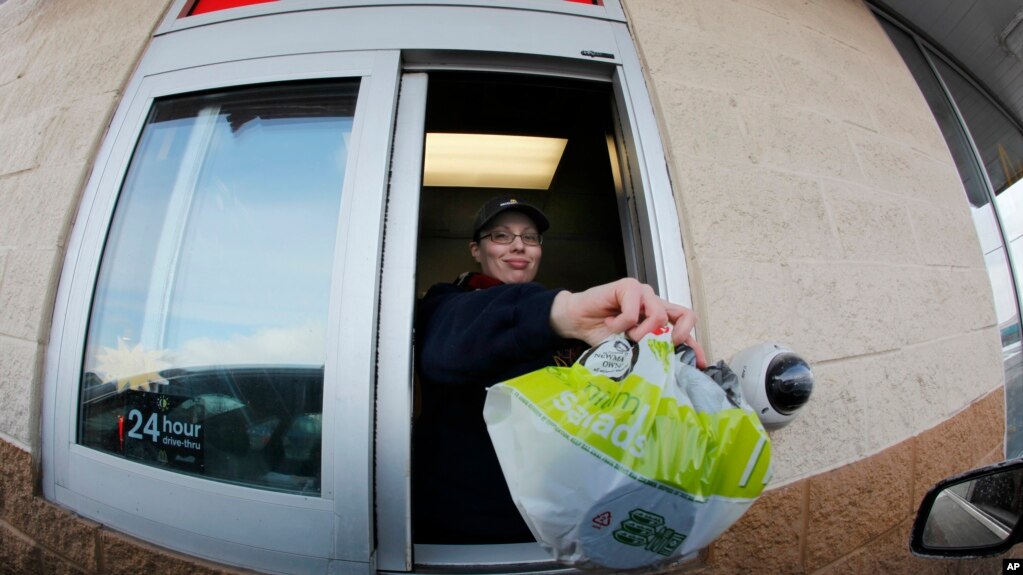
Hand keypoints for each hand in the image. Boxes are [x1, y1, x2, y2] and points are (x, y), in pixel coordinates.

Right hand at [550, 278, 706, 367]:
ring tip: (624, 335)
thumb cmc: (601, 334)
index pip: (686, 327)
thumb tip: (667, 369)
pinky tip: (609, 323)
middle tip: (654, 348)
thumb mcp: (629, 349)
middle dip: (673, 338)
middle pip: (684, 316)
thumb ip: (648, 352)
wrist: (576, 321)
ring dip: (639, 333)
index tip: (698, 365)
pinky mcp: (628, 286)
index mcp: (659, 318)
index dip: (695, 345)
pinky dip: (620, 324)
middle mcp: (655, 303)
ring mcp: (643, 293)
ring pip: (658, 316)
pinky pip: (634, 311)